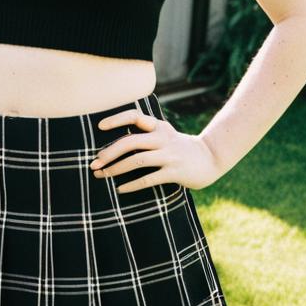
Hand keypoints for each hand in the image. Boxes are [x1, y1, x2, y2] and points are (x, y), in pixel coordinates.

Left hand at [89, 107, 223, 193]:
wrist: (211, 158)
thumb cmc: (179, 147)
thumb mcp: (164, 134)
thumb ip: (145, 135)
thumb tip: (112, 146)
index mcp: (158, 126)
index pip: (134, 116)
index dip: (116, 119)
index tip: (100, 127)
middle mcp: (163, 138)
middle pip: (130, 142)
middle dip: (109, 153)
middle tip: (94, 163)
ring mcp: (169, 155)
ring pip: (137, 160)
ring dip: (116, 169)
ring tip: (102, 175)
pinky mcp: (175, 172)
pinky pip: (148, 178)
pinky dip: (132, 184)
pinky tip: (120, 189)